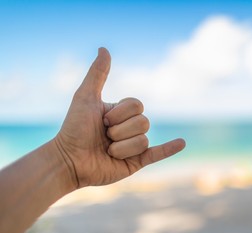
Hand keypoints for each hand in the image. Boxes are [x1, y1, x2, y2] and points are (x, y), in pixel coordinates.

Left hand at [54, 48, 184, 188]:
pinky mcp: (136, 163)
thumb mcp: (85, 97)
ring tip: (108, 151)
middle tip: (104, 136)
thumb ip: (98, 74)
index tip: (102, 120)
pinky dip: (170, 149)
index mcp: (121, 113)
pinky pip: (157, 154)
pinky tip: (182, 143)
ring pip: (143, 140)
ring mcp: (133, 146)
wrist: (69, 160)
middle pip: (144, 122)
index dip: (121, 113)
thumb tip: (104, 49)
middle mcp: (129, 128)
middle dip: (120, 130)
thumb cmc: (74, 129)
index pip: (137, 106)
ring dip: (122, 146)